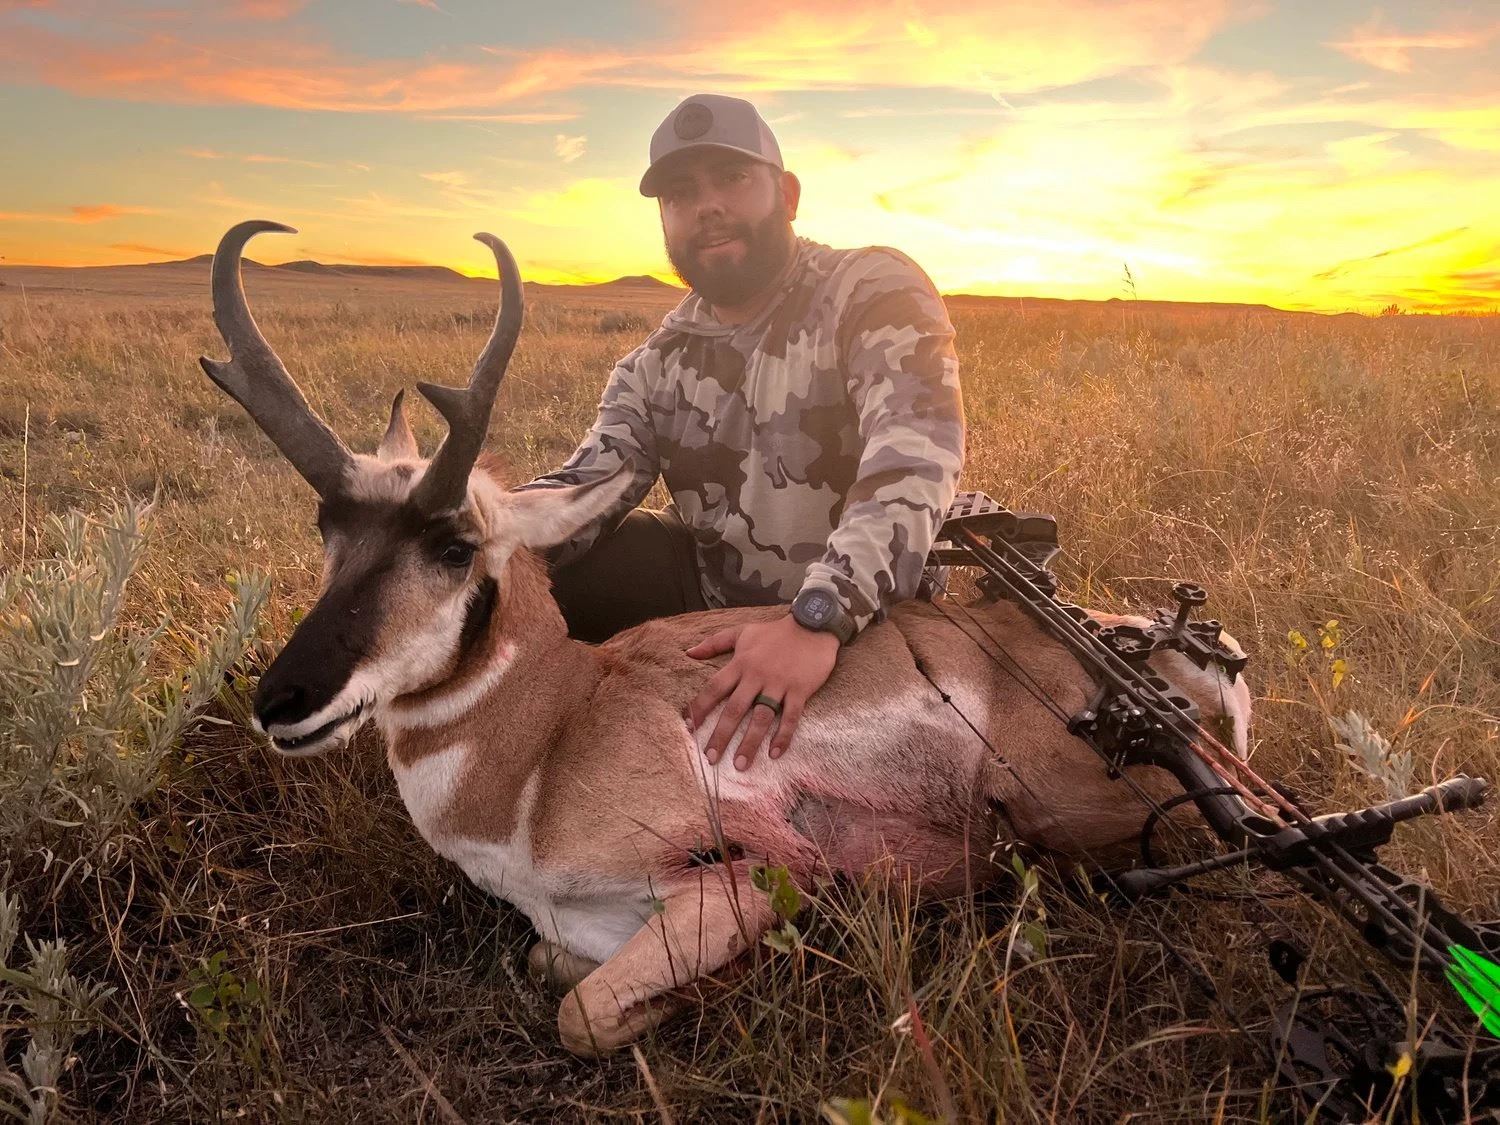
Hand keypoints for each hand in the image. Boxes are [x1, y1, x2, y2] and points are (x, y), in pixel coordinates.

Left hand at [685, 614, 839, 769]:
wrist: (812, 625)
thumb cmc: (775, 631)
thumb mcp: (742, 631)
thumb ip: (715, 642)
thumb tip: (689, 652)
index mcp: (741, 663)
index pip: (714, 688)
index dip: (701, 708)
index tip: (689, 727)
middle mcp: (757, 676)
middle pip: (735, 709)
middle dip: (721, 734)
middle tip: (711, 757)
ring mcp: (779, 684)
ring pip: (761, 717)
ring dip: (750, 742)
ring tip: (741, 764)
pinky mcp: (800, 690)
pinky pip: (790, 717)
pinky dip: (783, 736)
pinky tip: (775, 753)